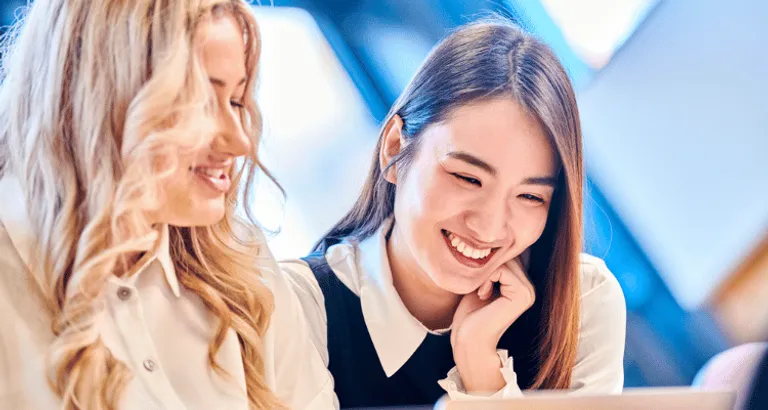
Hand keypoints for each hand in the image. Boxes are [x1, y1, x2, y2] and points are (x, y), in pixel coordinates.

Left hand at [450, 254, 534, 392]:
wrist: (469, 340)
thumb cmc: (470, 315)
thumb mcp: (480, 284)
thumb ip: (490, 268)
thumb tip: (490, 245)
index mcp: (520, 284)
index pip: (506, 255)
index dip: (487, 264)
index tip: (478, 284)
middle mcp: (529, 287)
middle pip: (507, 255)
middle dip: (487, 267)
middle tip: (478, 288)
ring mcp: (528, 292)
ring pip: (504, 261)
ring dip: (486, 273)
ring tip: (481, 292)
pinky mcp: (523, 295)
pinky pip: (502, 269)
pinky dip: (487, 278)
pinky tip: (483, 295)